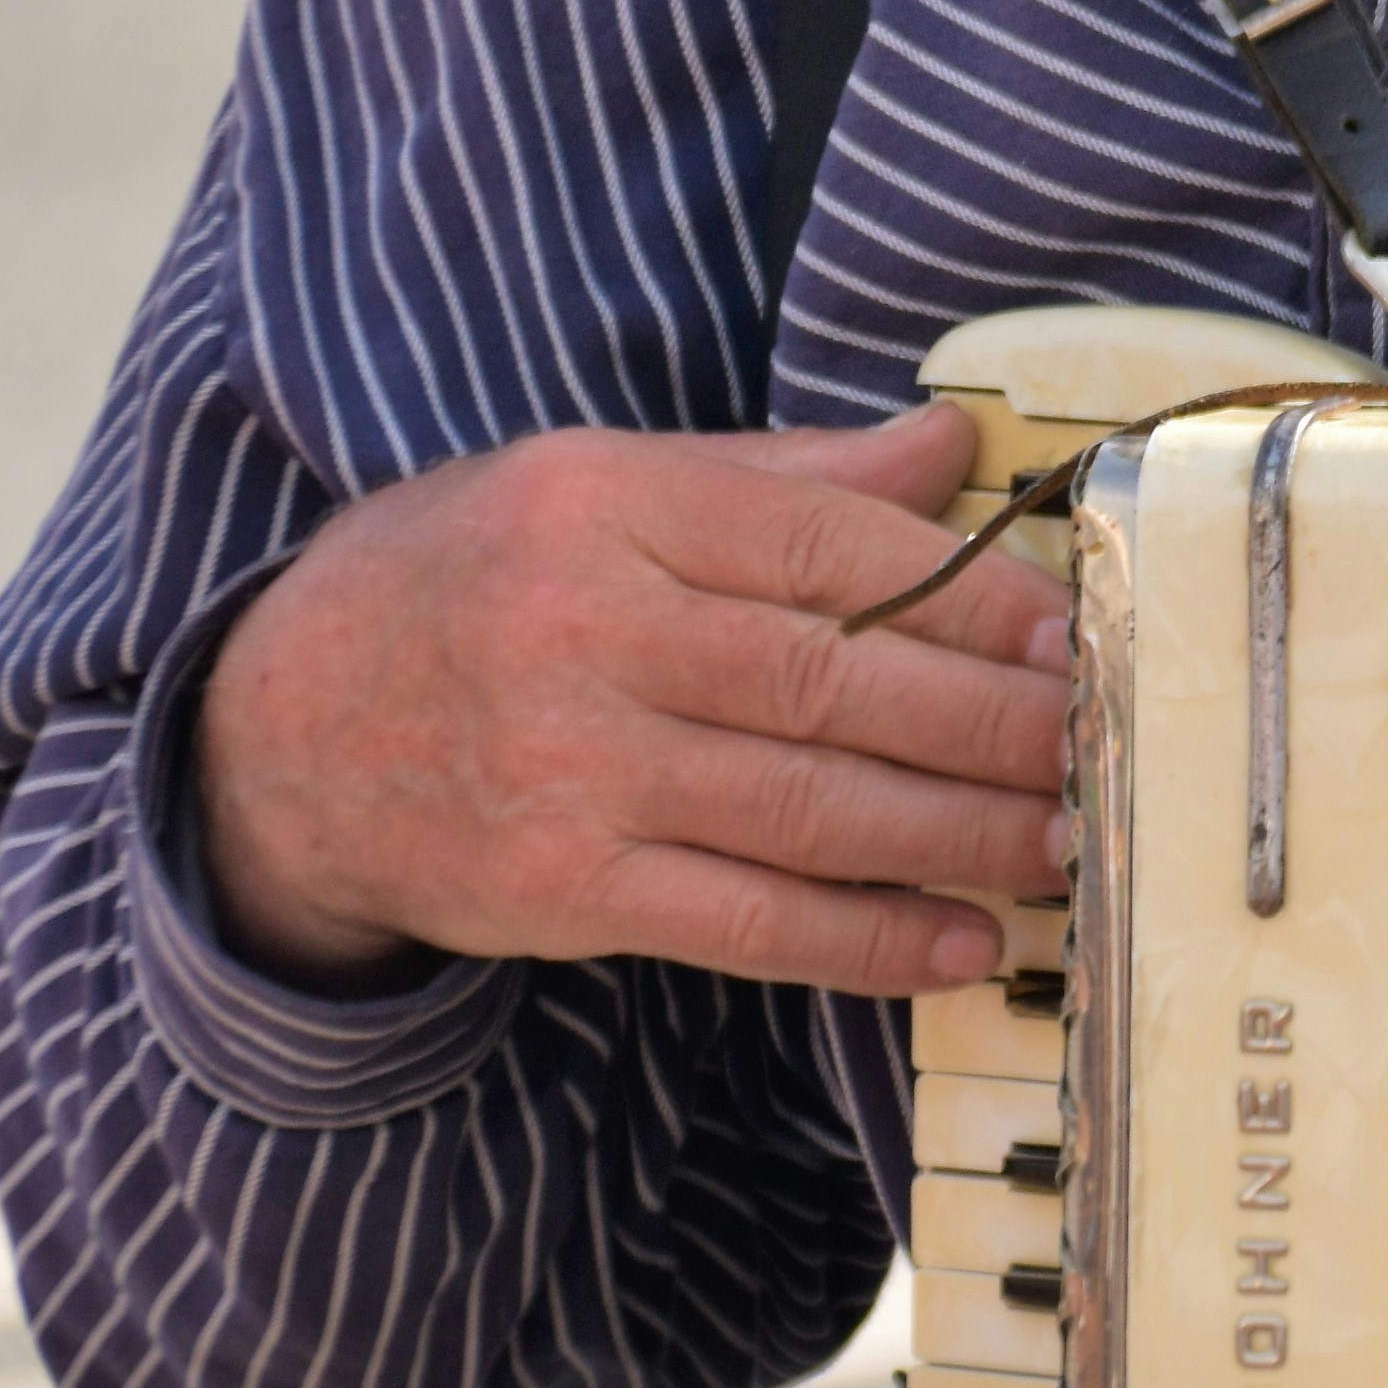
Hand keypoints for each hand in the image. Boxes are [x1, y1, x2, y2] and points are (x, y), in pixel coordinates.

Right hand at [193, 409, 1068, 1003]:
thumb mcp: (594, 484)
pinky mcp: (560, 892)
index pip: (830, 548)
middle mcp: (588, 632)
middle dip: (996, 722)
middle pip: (837, 683)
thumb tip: (948, 446)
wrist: (280, 729)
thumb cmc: (470, 580)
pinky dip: (868, 939)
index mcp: (609, 504)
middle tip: (1107, 740)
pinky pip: (747, 921)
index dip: (973, 598)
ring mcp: (572, 770)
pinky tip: (963, 940)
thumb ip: (779, 477)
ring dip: (961, 834)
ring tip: (1068, 837)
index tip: (1076, 633)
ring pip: (811, 809)